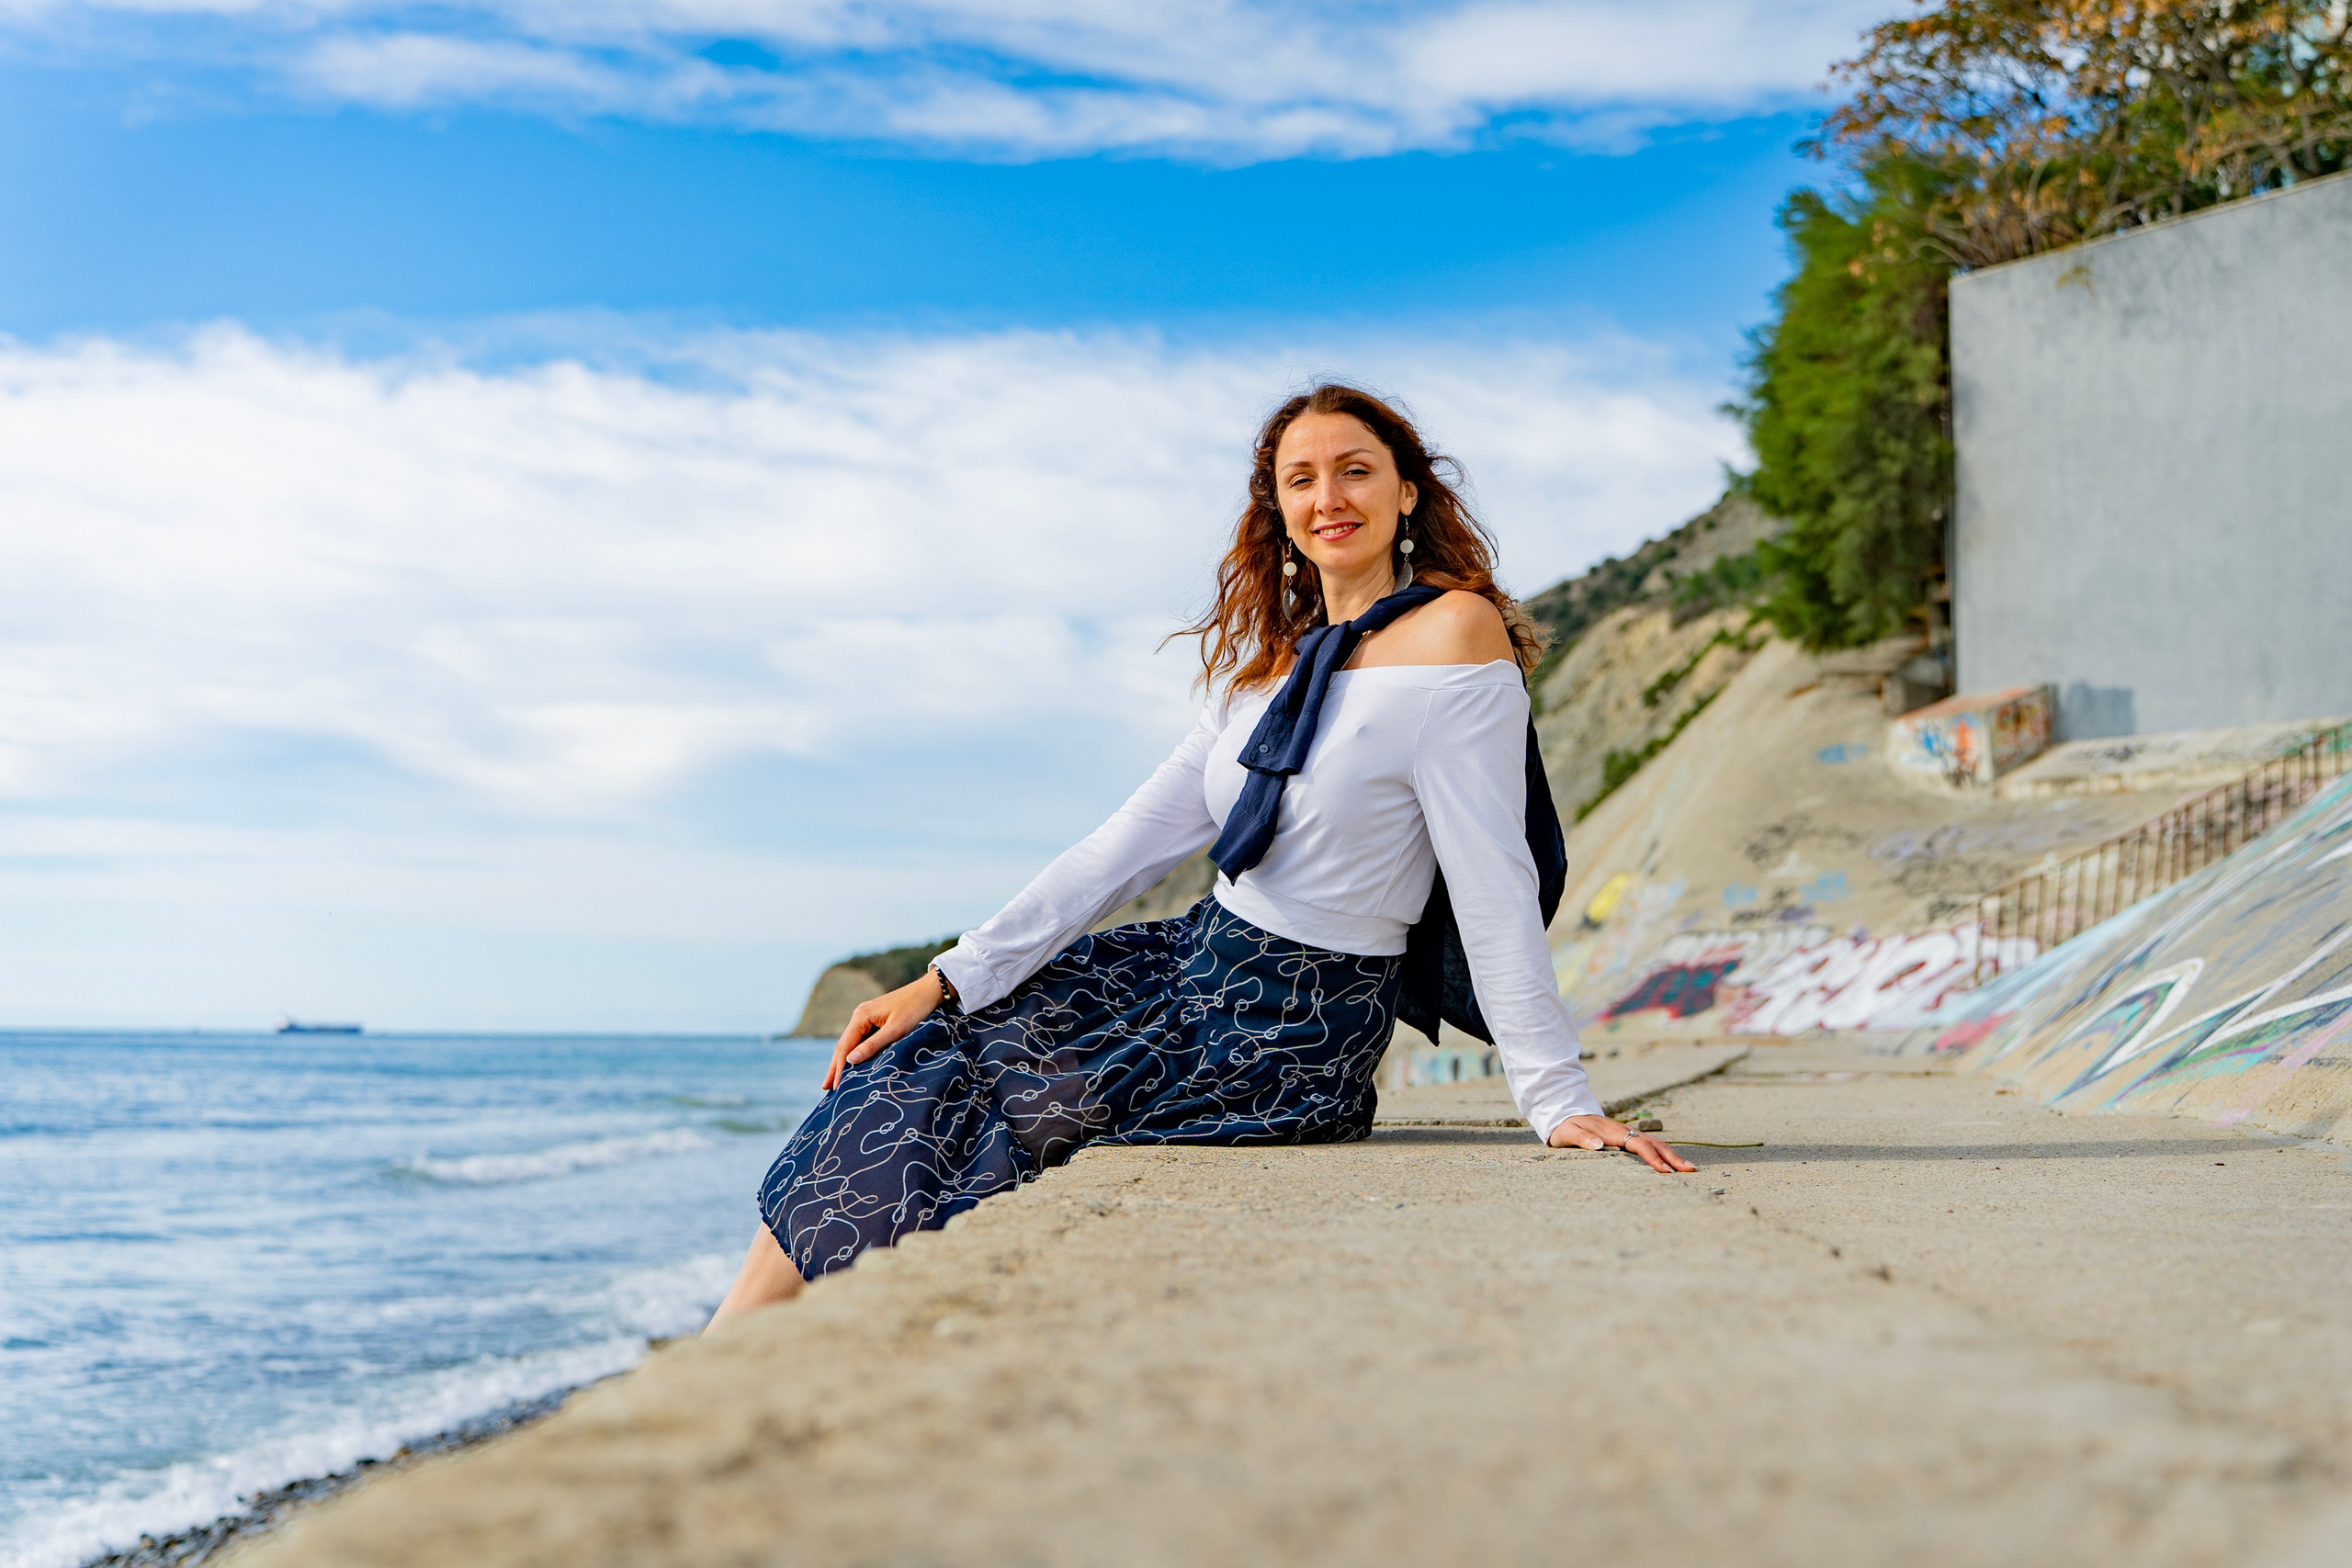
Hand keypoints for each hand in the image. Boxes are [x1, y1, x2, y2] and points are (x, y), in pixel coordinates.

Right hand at [824, 971, 945, 1090]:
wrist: (929, 991)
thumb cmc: (915, 1009)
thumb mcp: (895, 1030)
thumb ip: (873, 1045)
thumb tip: (849, 1060)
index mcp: (861, 1016)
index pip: (845, 1046)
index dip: (839, 1067)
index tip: (836, 1086)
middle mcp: (859, 1015)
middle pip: (843, 1044)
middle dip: (835, 1066)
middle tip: (826, 1087)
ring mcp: (866, 1017)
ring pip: (851, 1042)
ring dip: (842, 1061)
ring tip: (834, 1080)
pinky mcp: (875, 1020)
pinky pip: (860, 1039)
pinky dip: (855, 1053)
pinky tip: (852, 1063)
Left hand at [1547, 1113, 1696, 1172]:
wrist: (1566, 1112)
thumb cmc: (1566, 1126)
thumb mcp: (1568, 1132)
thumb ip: (1582, 1138)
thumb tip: (1598, 1145)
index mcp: (1612, 1131)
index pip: (1638, 1145)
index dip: (1653, 1158)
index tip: (1665, 1171)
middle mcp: (1624, 1130)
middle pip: (1654, 1143)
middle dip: (1672, 1157)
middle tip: (1689, 1170)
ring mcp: (1628, 1132)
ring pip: (1655, 1142)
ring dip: (1672, 1154)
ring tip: (1688, 1167)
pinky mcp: (1628, 1135)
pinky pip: (1650, 1142)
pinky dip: (1664, 1151)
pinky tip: (1673, 1160)